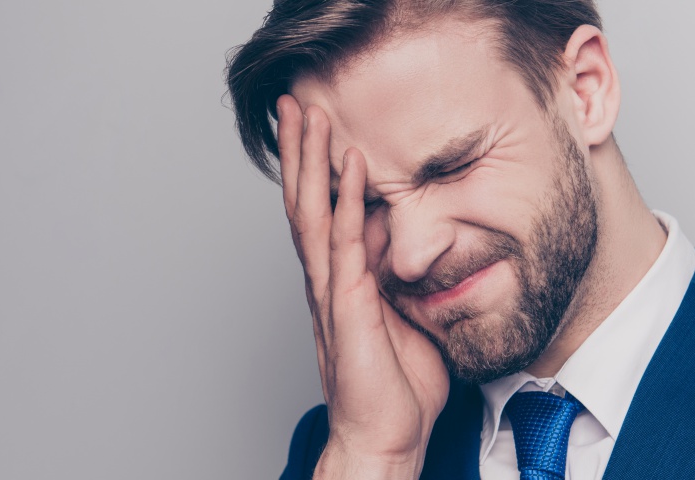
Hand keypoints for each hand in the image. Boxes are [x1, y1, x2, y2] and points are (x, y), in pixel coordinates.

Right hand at [275, 95, 450, 478]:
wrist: (384, 437)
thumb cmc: (395, 388)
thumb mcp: (403, 317)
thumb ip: (397, 277)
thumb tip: (402, 240)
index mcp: (337, 283)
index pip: (316, 214)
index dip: (309, 170)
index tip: (308, 128)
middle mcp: (326, 281)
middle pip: (303, 202)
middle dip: (298, 151)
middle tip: (291, 104)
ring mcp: (332, 291)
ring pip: (312, 212)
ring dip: (310, 161)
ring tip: (308, 115)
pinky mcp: (348, 306)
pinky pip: (344, 243)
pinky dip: (345, 199)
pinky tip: (349, 164)